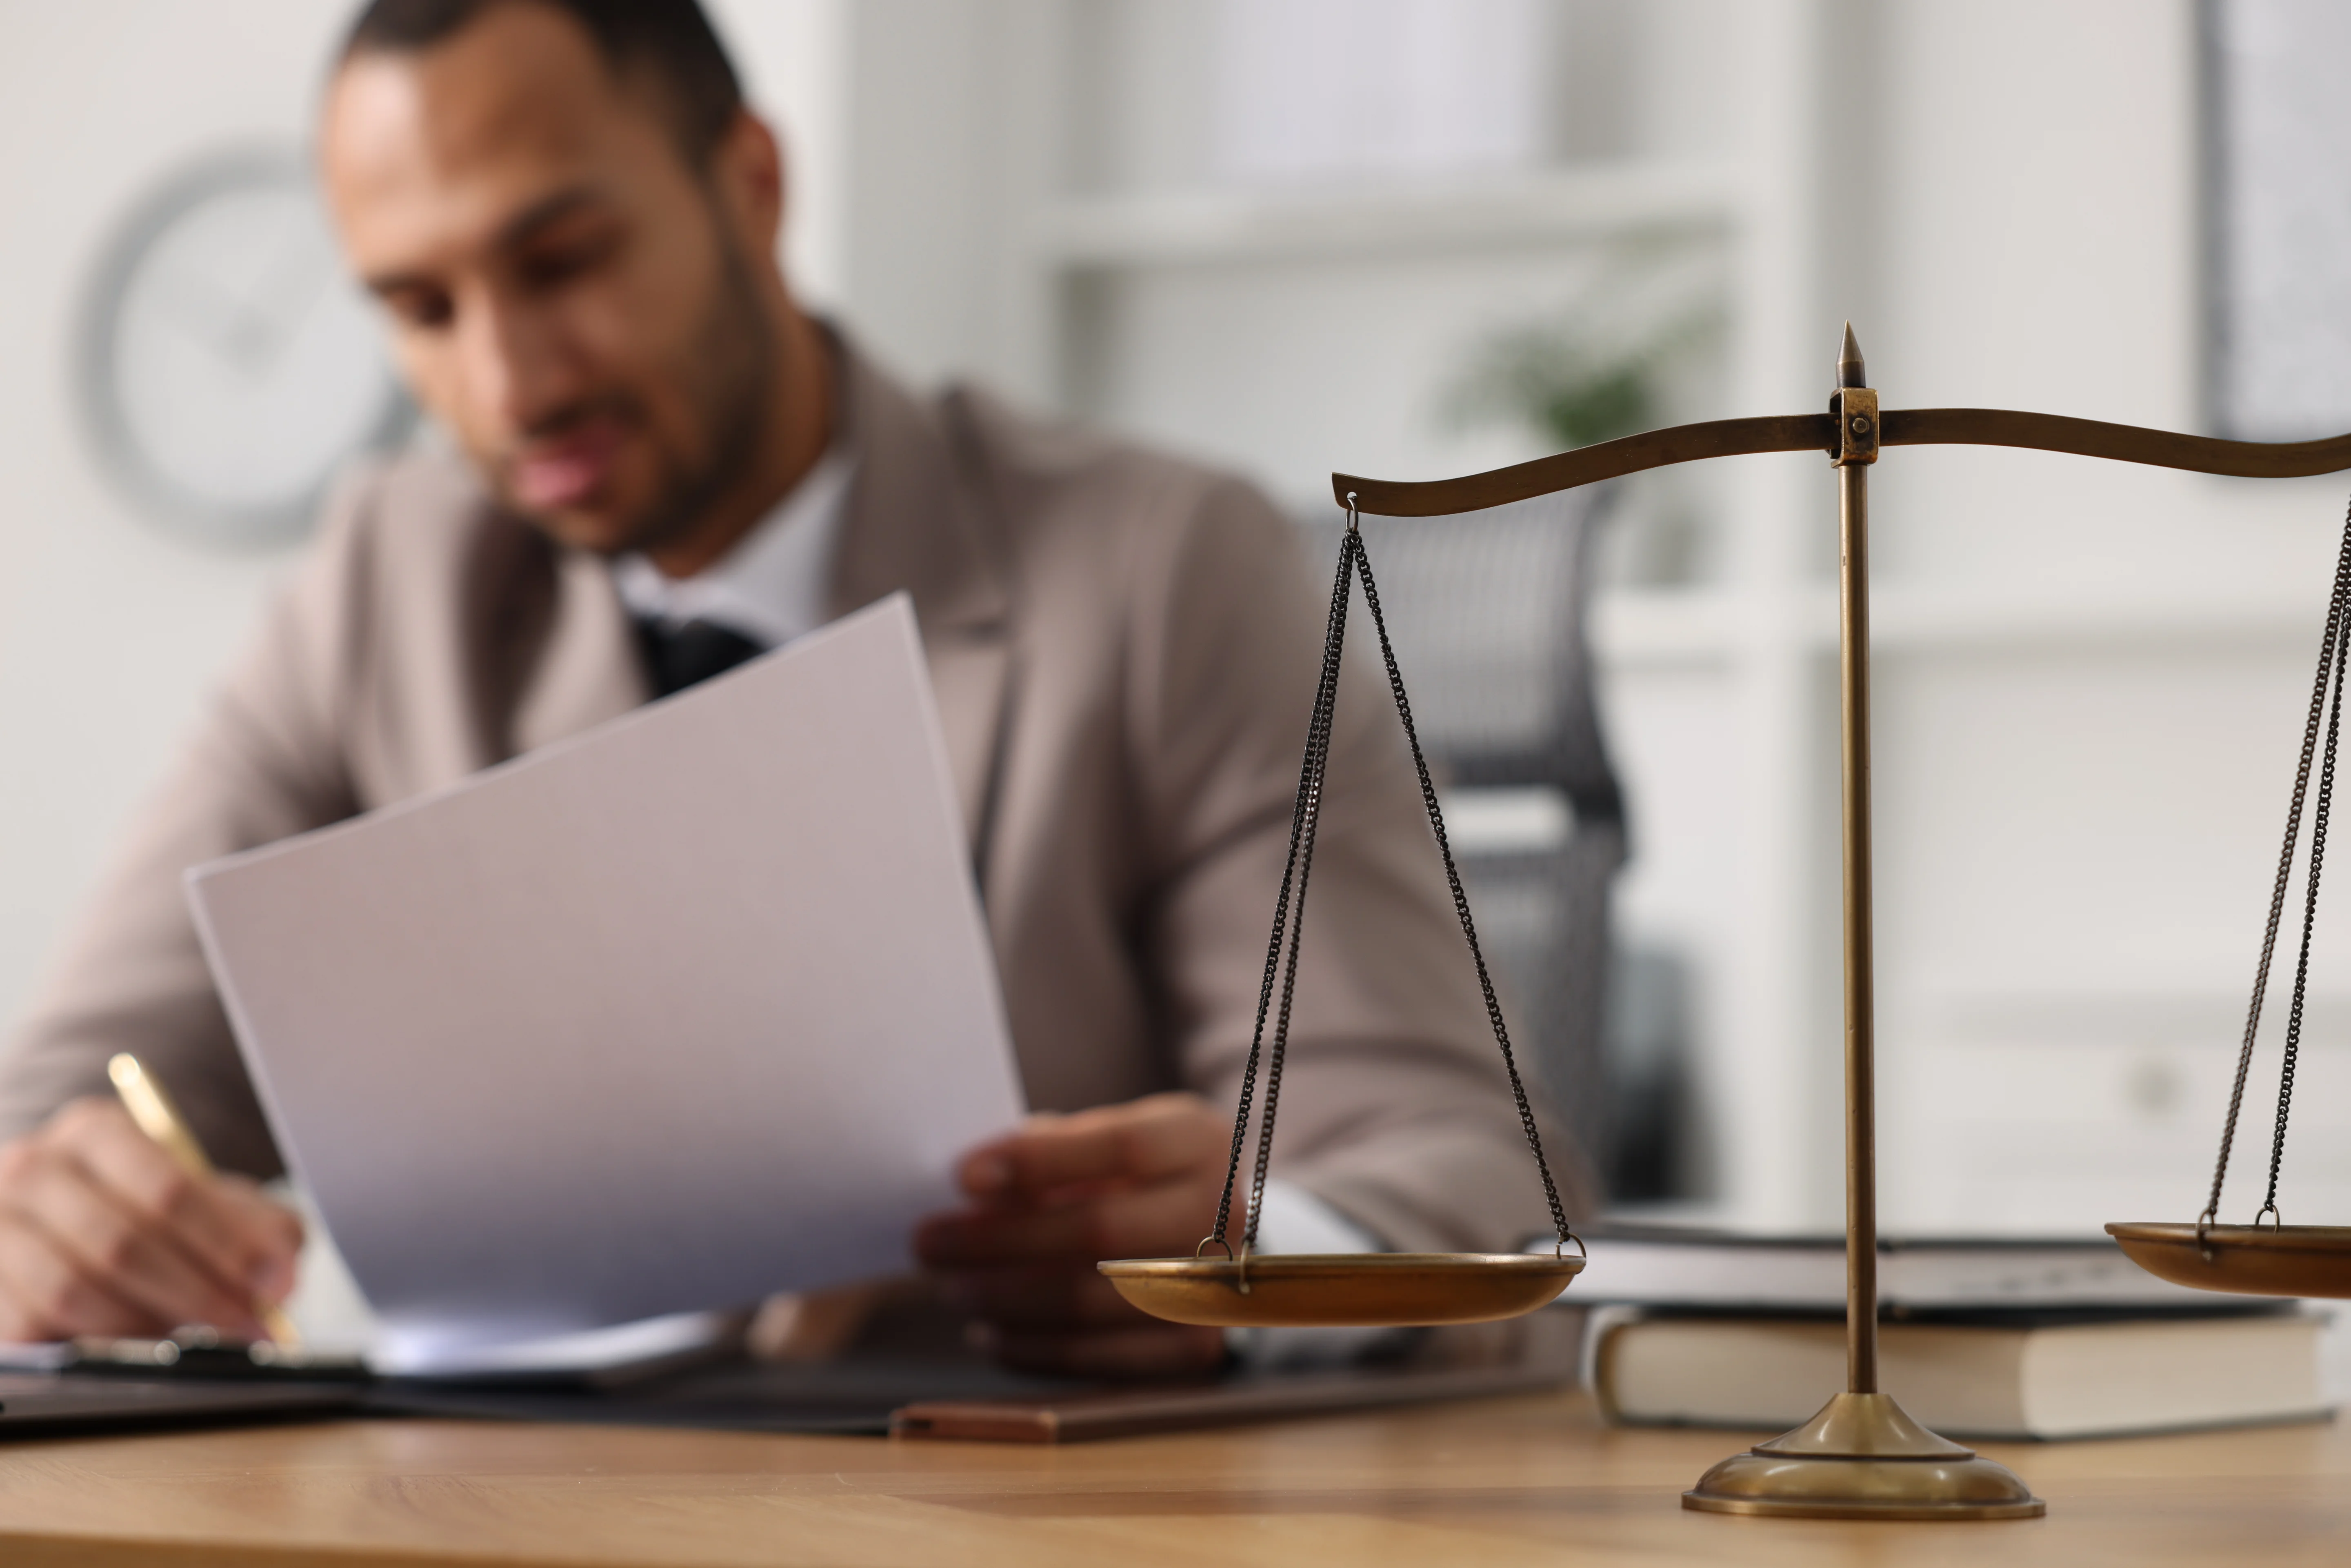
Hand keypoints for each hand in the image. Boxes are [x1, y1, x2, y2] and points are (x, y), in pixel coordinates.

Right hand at [0, 1098, 301, 1341]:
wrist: (68, 1222)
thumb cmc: (149, 1211)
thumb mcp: (211, 1201)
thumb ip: (257, 1230)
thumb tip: (280, 1281)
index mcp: (95, 1132)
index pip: (167, 1189)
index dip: (226, 1245)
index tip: (273, 1287)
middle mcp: (32, 1168)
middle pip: (121, 1243)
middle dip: (196, 1294)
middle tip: (247, 1326)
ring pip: (73, 1290)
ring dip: (144, 1325)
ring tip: (192, 1335)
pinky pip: (33, 1325)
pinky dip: (93, 1344)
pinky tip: (133, 1343)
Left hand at [913, 1091, 1234, 1378]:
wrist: (1198, 1233)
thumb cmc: (1121, 1174)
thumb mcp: (1096, 1139)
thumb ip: (1045, 1151)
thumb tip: (974, 1186)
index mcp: (1199, 1139)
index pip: (1123, 1146)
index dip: (1039, 1160)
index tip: (963, 1176)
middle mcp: (1222, 1211)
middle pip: (1102, 1230)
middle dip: (999, 1241)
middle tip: (929, 1242)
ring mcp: (1215, 1285)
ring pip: (1094, 1301)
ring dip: (1006, 1299)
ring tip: (953, 1287)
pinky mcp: (1195, 1348)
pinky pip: (1101, 1360)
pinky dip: (1034, 1349)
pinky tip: (990, 1331)